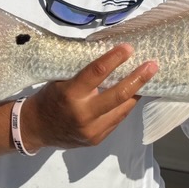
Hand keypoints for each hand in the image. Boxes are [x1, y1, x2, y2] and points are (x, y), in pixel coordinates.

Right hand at [22, 44, 157, 149]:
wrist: (36, 129)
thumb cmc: (50, 98)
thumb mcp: (61, 80)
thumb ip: (84, 73)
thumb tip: (111, 55)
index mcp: (70, 94)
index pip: (97, 72)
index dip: (115, 58)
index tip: (129, 48)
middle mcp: (83, 114)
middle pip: (118, 94)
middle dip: (138, 78)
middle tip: (153, 65)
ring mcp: (92, 130)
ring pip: (123, 109)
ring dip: (137, 92)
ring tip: (148, 78)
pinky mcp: (97, 139)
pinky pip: (117, 119)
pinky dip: (126, 105)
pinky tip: (133, 94)